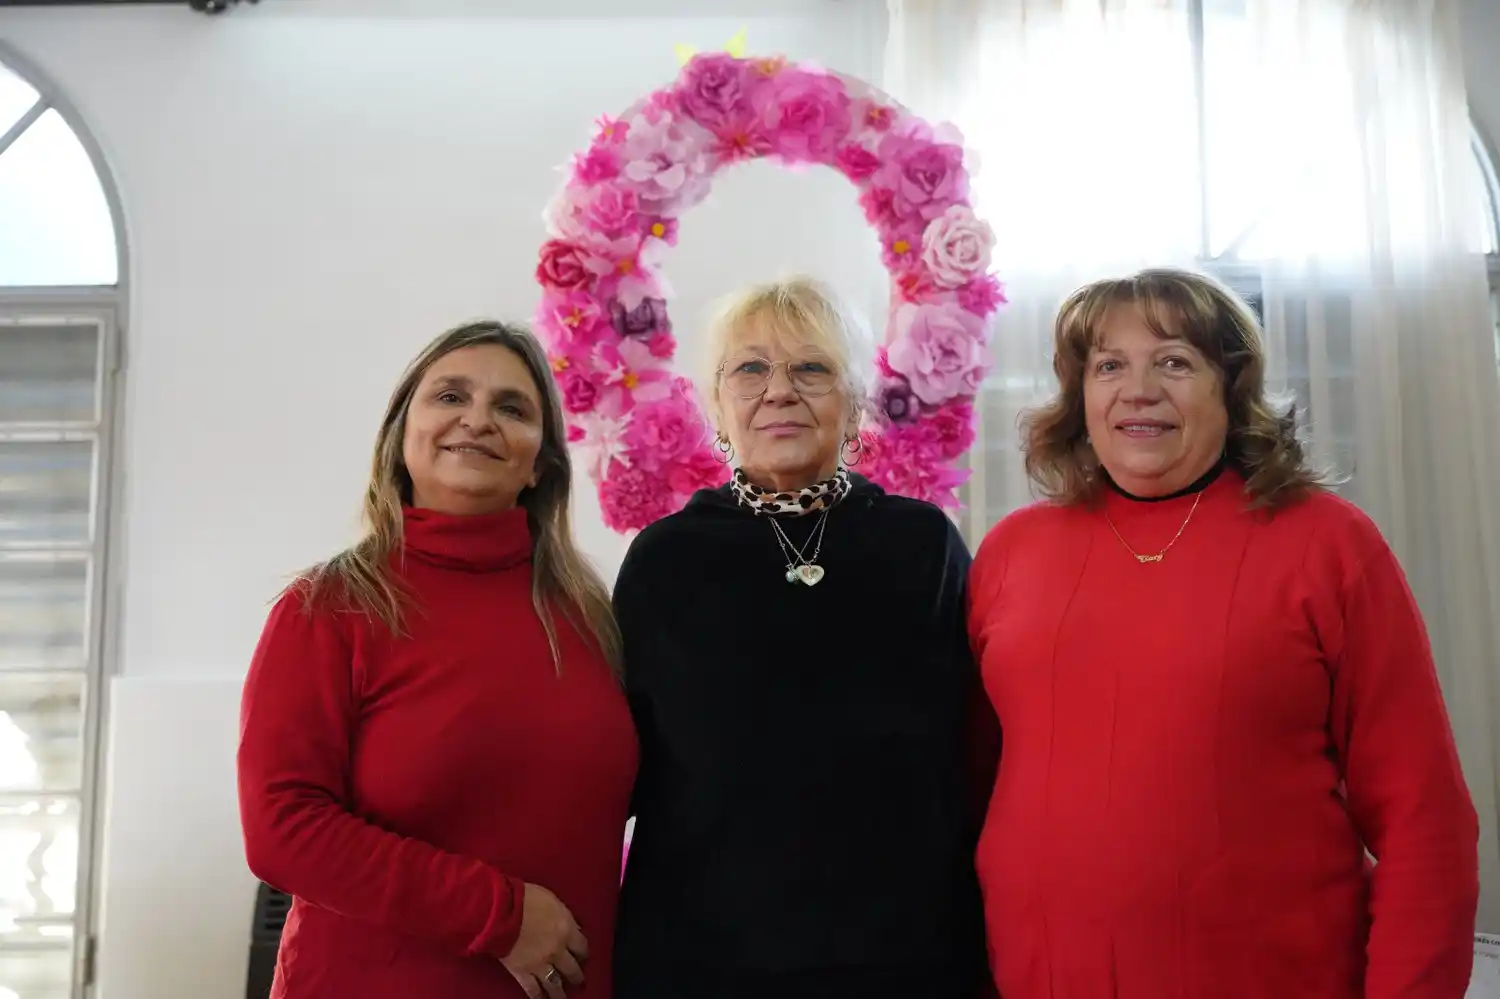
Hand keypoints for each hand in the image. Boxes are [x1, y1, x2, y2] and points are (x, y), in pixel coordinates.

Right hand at [501, 883, 587, 998]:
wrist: (502, 909)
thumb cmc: (525, 898)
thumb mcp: (553, 900)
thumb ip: (566, 916)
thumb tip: (575, 926)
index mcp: (566, 930)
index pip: (582, 947)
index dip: (584, 953)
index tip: (583, 957)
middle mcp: (557, 950)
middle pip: (572, 969)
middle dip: (576, 976)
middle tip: (578, 980)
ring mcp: (540, 963)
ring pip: (555, 984)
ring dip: (560, 993)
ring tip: (562, 997)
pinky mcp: (522, 972)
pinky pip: (533, 989)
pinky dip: (538, 996)